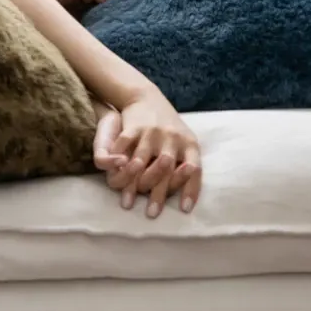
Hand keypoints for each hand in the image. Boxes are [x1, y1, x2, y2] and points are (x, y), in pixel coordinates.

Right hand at [93, 90, 201, 218]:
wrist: (145, 96)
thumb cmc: (167, 126)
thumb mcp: (184, 139)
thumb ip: (188, 161)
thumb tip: (189, 199)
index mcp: (189, 142)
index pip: (195, 169)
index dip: (190, 189)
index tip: (184, 209)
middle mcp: (172, 137)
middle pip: (166, 169)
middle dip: (158, 193)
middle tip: (151, 213)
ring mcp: (152, 132)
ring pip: (142, 162)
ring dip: (134, 184)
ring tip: (128, 202)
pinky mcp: (133, 127)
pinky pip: (125, 150)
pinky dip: (119, 167)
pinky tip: (115, 180)